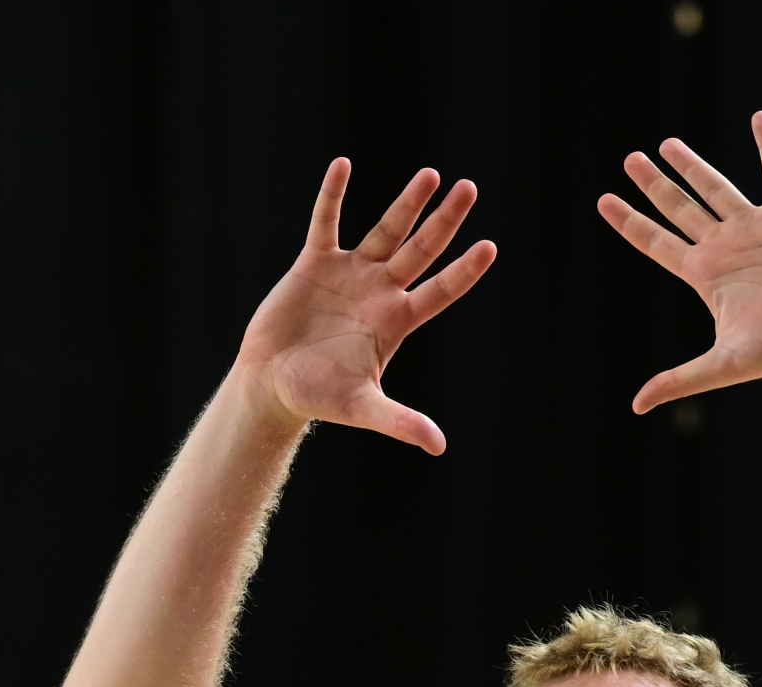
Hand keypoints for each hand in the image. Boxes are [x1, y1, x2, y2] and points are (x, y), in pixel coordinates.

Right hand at [236, 161, 496, 455]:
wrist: (271, 384)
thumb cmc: (318, 398)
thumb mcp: (363, 407)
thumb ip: (400, 421)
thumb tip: (438, 446)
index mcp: (397, 321)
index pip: (441, 290)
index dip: (465, 271)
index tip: (490, 247)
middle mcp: (380, 292)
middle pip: (422, 250)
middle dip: (445, 221)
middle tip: (470, 188)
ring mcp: (349, 274)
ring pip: (385, 231)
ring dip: (406, 204)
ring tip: (430, 174)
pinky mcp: (314, 264)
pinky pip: (326, 222)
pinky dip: (333, 196)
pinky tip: (343, 165)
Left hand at [597, 111, 761, 412]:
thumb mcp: (723, 364)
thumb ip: (680, 379)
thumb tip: (637, 405)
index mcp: (705, 274)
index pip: (656, 243)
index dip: (629, 222)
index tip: (603, 201)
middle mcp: (726, 248)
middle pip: (679, 209)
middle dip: (654, 184)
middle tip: (630, 160)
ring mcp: (757, 230)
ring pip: (717, 188)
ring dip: (693, 166)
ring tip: (667, 144)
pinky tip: (758, 118)